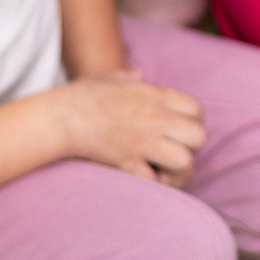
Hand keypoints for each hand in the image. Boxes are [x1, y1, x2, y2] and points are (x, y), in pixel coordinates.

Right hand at [59, 69, 205, 186]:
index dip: (194, 124)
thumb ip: (128, 77)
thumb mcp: (108, 78)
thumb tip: (139, 73)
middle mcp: (155, 118)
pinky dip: (152, 186)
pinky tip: (144, 180)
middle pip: (199, 137)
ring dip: (177, 171)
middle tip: (173, 154)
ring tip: (163, 173)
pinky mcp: (128, 161)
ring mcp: (143, 141)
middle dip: (191, 149)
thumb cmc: (81, 96)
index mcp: (154, 96)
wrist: (60, 116)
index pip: (197, 110)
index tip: (179, 132)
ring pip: (185, 161)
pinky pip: (155, 180)